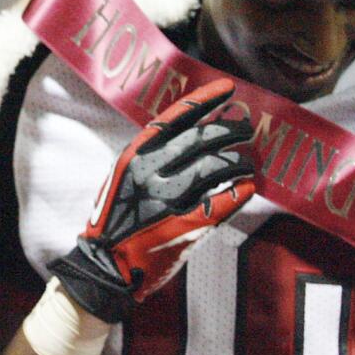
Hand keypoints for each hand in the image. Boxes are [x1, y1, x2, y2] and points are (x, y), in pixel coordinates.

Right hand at [48, 79, 255, 322]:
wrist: (106, 266)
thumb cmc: (115, 220)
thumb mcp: (122, 178)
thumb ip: (148, 157)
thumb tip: (185, 135)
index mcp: (135, 156)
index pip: (176, 117)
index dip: (205, 99)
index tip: (228, 88)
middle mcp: (151, 172)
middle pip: (202, 138)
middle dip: (230, 129)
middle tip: (247, 129)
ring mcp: (169, 198)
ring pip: (216, 167)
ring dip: (238, 162)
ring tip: (247, 162)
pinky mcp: (185, 225)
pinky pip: (223, 201)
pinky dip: (240, 192)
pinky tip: (248, 187)